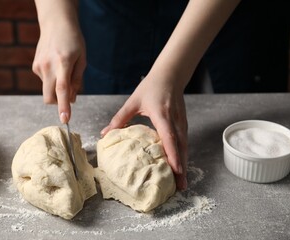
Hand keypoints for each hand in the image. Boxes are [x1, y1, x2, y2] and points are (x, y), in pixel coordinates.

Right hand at [32, 17, 85, 122]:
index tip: (64, 120)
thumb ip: (77, 81)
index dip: (63, 106)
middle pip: (49, 97)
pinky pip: (45, 82)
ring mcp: (39, 67)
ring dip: (56, 89)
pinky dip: (52, 80)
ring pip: (47, 90)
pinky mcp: (35, 67)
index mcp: (63, 62)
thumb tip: (72, 99)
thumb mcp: (82, 59)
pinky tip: (56, 66)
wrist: (56, 24)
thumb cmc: (73, 41)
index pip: (62, 89)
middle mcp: (48, 65)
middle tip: (69, 94)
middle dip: (58, 102)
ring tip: (64, 71)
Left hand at [101, 73, 187, 189]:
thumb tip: (105, 133)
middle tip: (180, 186)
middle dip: (181, 167)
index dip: (173, 154)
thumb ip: (119, 118)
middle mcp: (175, 121)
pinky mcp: (184, 124)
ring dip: (184, 164)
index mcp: (162, 115)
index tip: (175, 169)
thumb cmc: (151, 86)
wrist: (170, 75)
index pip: (169, 137)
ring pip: (184, 146)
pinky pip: (184, 142)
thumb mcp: (133, 101)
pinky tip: (180, 167)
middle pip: (180, 147)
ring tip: (181, 182)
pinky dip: (183, 156)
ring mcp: (182, 123)